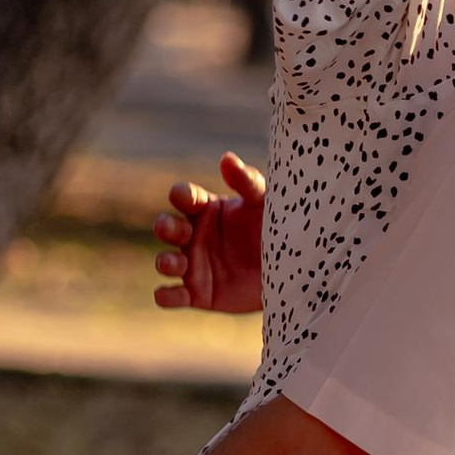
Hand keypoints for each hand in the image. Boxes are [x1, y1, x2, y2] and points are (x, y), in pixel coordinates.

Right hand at [155, 151, 265, 312]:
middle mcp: (194, 235)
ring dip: (165, 262)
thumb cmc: (275, 230)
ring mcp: (193, 265)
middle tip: (175, 230)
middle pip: (166, 227)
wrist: (291, 272)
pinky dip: (164, 296)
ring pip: (165, 262)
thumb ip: (247, 182)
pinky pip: (170, 296)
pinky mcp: (196, 293)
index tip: (188, 198)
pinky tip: (168, 296)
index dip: (182, 195)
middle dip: (165, 227)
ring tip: (177, 263)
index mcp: (207, 209)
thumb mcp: (265, 205)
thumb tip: (227, 158)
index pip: (184, 197)